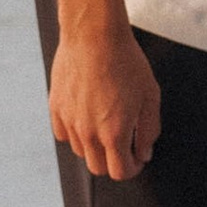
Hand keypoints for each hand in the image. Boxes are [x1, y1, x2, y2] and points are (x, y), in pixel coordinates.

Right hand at [48, 16, 161, 180]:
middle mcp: (88, 132)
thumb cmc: (125, 61)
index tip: (136, 159)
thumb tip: (144, 153)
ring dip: (95, 147)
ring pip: (81, 152)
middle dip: (114, 162)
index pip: (120, 171)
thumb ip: (148, 129)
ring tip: (106, 126)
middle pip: (98, 168)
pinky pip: (63, 134)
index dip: (132, 168)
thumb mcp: (150, 95)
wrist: (93, 34)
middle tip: (124, 146)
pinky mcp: (56, 107)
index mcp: (114, 132)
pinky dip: (75, 133)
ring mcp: (69, 120)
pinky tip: (87, 118)